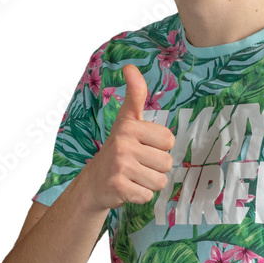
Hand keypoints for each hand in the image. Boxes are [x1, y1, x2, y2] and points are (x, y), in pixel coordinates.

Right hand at [84, 63, 175, 209]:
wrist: (94, 182)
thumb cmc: (118, 149)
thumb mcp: (127, 119)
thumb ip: (135, 94)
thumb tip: (130, 66)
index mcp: (129, 126)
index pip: (169, 140)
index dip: (160, 147)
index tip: (143, 147)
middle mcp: (123, 143)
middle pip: (167, 162)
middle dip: (156, 167)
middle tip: (137, 164)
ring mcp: (120, 166)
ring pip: (160, 181)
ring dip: (150, 182)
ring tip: (134, 176)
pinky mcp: (118, 187)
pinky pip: (148, 195)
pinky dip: (141, 195)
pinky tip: (128, 188)